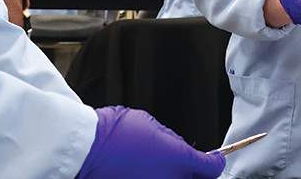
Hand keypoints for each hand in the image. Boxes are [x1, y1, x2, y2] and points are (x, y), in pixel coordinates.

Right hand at [78, 106, 224, 178]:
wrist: (86, 149)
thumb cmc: (116, 133)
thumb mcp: (152, 126)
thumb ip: (172, 141)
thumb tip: (180, 149)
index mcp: (179, 160)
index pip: (211, 168)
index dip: (215, 162)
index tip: (214, 160)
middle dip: (192, 171)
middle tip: (185, 162)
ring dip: (170, 175)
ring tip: (154, 163)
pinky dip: (152, 177)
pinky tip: (141, 169)